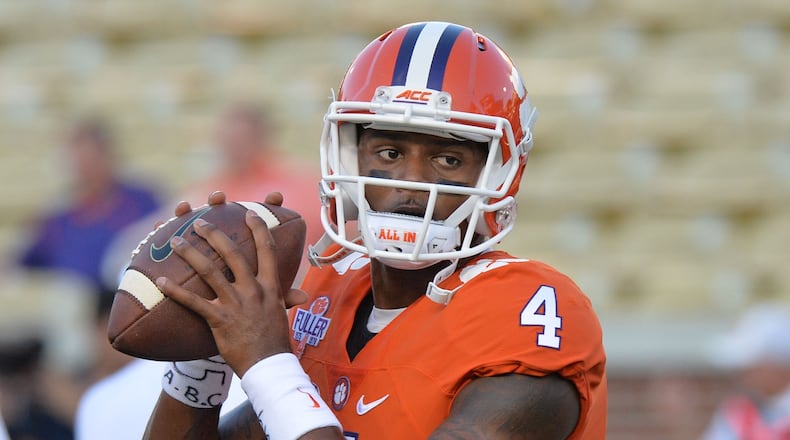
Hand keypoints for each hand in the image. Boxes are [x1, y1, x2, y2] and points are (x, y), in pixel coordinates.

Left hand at [155, 191, 305, 375]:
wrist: (267, 364)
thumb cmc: (274, 339)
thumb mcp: (282, 314)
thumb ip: (287, 298)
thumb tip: (302, 295)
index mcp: (270, 286)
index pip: (267, 250)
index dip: (258, 229)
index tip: (250, 213)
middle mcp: (253, 290)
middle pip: (233, 254)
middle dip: (215, 234)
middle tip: (201, 221)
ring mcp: (235, 303)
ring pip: (209, 271)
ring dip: (190, 254)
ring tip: (175, 241)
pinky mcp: (219, 319)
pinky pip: (193, 302)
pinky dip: (175, 291)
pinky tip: (161, 282)